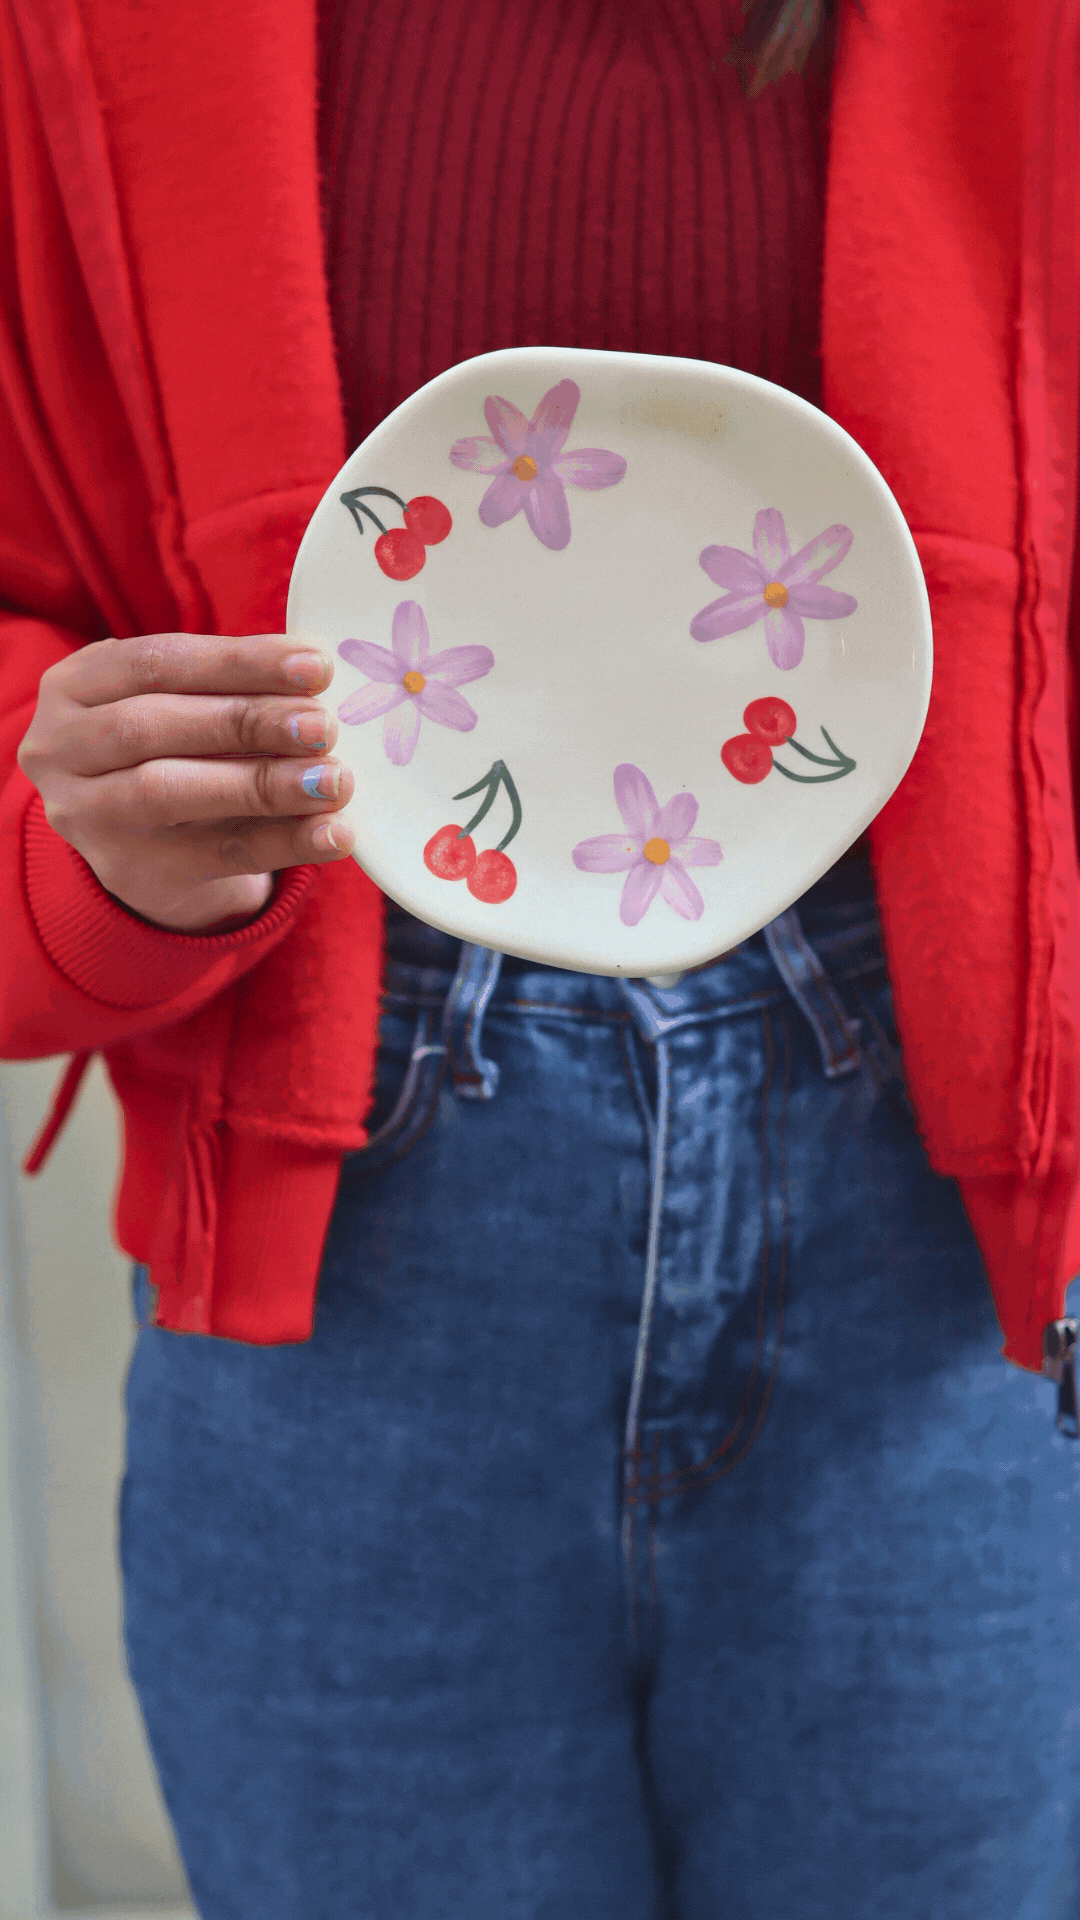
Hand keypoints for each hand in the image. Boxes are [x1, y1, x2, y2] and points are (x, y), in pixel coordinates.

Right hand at [17, 631, 355, 931]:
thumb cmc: (175, 749)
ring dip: (262, 784)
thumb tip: (316, 671)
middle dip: (246, 721)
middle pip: (152, 724)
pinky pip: (215, 855)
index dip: (237, 662)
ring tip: (334, 779)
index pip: (155, 662)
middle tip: (323, 726)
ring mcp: (85, 815)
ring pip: (169, 791)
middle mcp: (60, 748)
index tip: (315, 665)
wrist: (146, 844)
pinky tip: (334, 833)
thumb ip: (231, 689)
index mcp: (74, 686)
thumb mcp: (182, 704)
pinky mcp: (129, 872)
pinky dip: (284, 842)